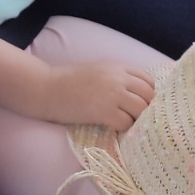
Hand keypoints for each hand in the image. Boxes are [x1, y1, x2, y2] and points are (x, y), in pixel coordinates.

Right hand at [38, 60, 154, 130]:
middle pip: (148, 96)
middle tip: (134, 116)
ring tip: (123, 121)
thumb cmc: (68, 80)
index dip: (147, 93)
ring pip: (141, 110)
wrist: (46, 89)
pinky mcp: (105, 112)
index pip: (148, 80)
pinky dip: (123, 127)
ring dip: (135, 119)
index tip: (140, 102)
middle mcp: (118, 78)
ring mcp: (113, 95)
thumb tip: (138, 92)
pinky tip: (112, 125)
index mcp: (117, 66)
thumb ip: (118, 76)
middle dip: (145, 107)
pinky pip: (126, 123)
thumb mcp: (97, 70)